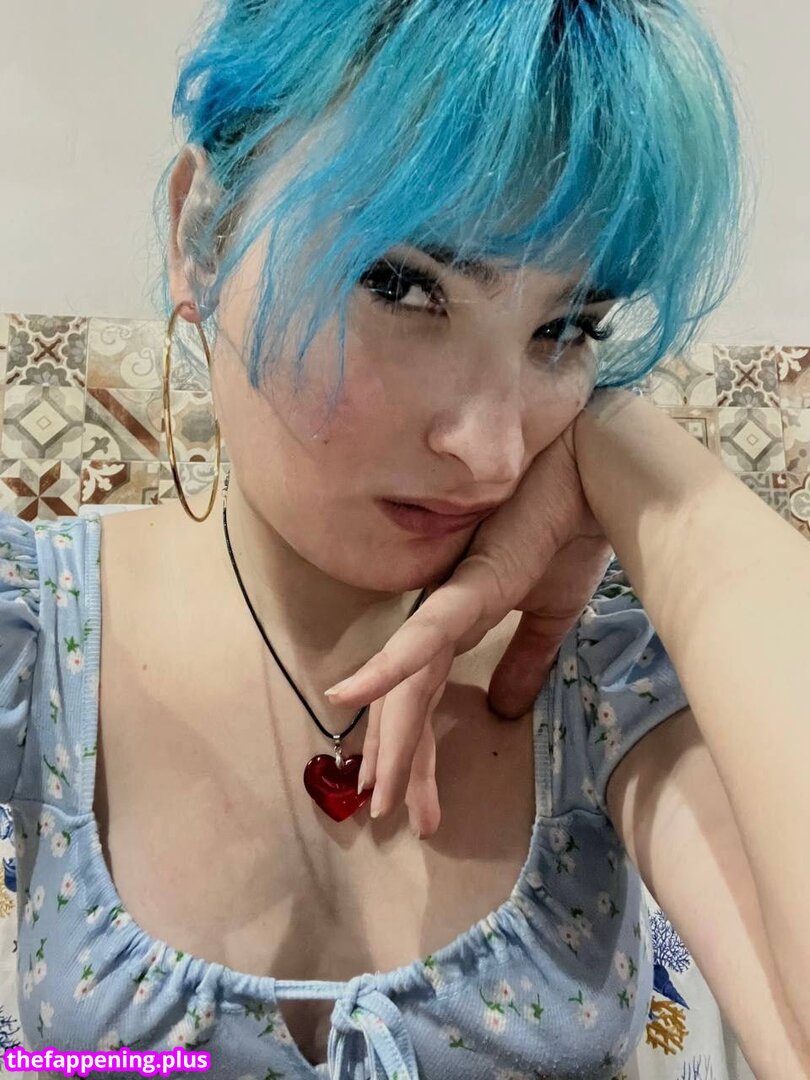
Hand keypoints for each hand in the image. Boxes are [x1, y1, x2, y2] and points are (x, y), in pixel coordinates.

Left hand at [329, 399, 619, 836]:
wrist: (595, 478)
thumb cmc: (568, 533)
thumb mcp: (549, 615)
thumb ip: (523, 660)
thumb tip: (504, 711)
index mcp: (458, 621)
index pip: (427, 696)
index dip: (419, 747)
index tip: (416, 800)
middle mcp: (440, 615)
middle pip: (408, 701)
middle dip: (401, 762)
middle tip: (384, 816)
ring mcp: (448, 602)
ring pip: (408, 685)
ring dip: (394, 742)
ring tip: (376, 796)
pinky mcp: (466, 589)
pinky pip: (421, 637)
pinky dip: (383, 668)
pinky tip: (346, 698)